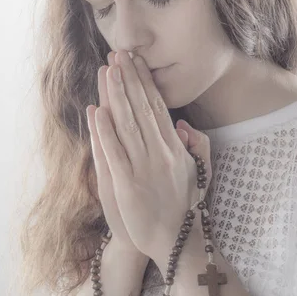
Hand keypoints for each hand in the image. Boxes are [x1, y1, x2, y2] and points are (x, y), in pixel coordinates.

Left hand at [87, 50, 211, 261]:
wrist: (176, 242)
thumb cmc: (186, 206)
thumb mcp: (200, 173)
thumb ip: (198, 146)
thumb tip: (185, 124)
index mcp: (175, 149)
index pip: (157, 107)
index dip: (145, 82)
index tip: (135, 62)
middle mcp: (160, 154)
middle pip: (141, 109)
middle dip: (129, 79)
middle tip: (118, 53)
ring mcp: (143, 169)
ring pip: (127, 125)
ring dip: (116, 95)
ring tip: (109, 70)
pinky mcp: (127, 186)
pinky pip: (115, 154)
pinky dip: (105, 132)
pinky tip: (96, 111)